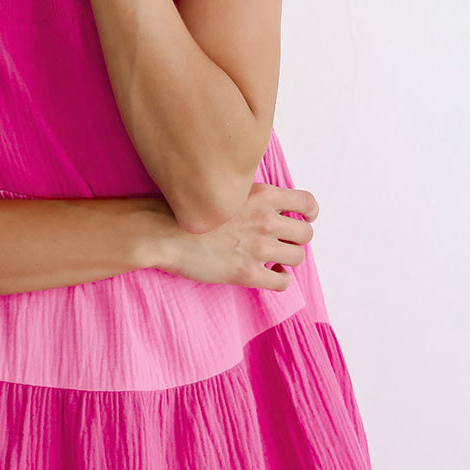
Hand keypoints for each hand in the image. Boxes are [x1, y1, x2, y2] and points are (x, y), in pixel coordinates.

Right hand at [159, 183, 319, 289]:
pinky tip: (268, 275)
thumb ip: (248, 195)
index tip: (302, 218)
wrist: (160, 231)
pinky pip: (283, 282)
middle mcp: (266, 220)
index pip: (307, 203)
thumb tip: (261, 205)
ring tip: (274, 260)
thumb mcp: (223, 188)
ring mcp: (259, 247)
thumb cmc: (184, 208)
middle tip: (282, 242)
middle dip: (296, 239)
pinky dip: (279, 279)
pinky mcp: (248, 273)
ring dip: (288, 259)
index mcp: (262, 195)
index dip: (308, 213)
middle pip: (306, 233)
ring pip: (298, 257)